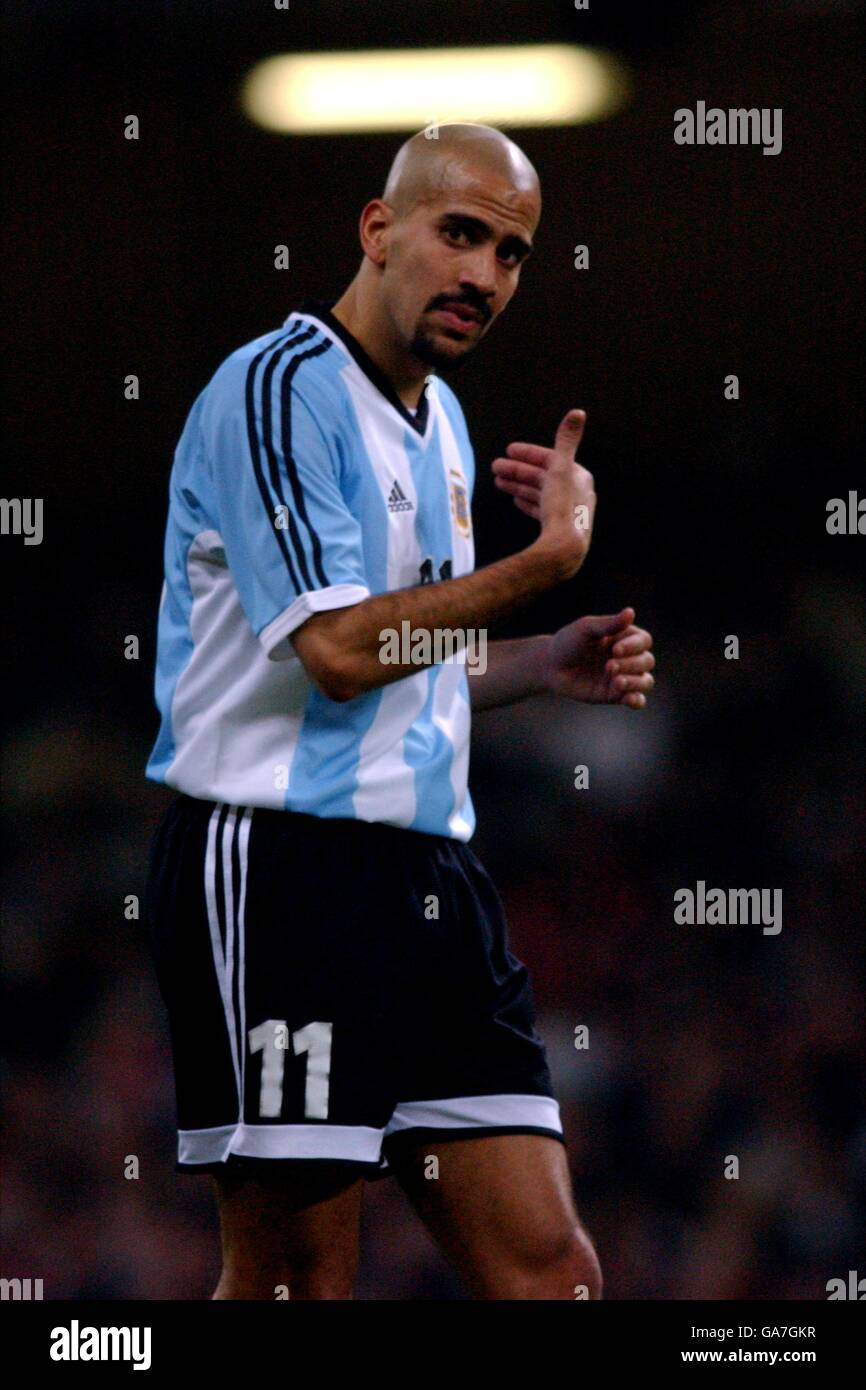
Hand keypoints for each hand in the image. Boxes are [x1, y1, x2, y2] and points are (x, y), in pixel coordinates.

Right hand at [493, 410, 595, 578]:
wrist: (563, 549)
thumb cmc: (562, 508)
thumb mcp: (561, 468)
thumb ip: (566, 440)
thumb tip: (578, 412)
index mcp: (578, 477)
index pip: (551, 459)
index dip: (528, 453)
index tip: (508, 450)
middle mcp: (576, 493)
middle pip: (543, 476)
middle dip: (518, 470)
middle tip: (495, 467)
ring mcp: (567, 512)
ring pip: (539, 492)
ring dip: (519, 485)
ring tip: (498, 482)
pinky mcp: (559, 529)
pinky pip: (541, 510)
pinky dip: (528, 502)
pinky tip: (517, 501)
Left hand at [544, 608, 654, 707]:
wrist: (549, 666)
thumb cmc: (568, 642)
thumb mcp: (586, 629)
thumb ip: (609, 624)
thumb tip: (631, 612)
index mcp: (624, 638)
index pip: (644, 641)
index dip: (634, 646)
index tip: (615, 649)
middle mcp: (628, 657)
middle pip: (647, 661)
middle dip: (631, 664)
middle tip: (609, 666)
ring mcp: (623, 677)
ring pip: (645, 681)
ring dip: (634, 682)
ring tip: (616, 682)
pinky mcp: (614, 695)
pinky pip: (636, 700)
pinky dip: (637, 700)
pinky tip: (629, 699)